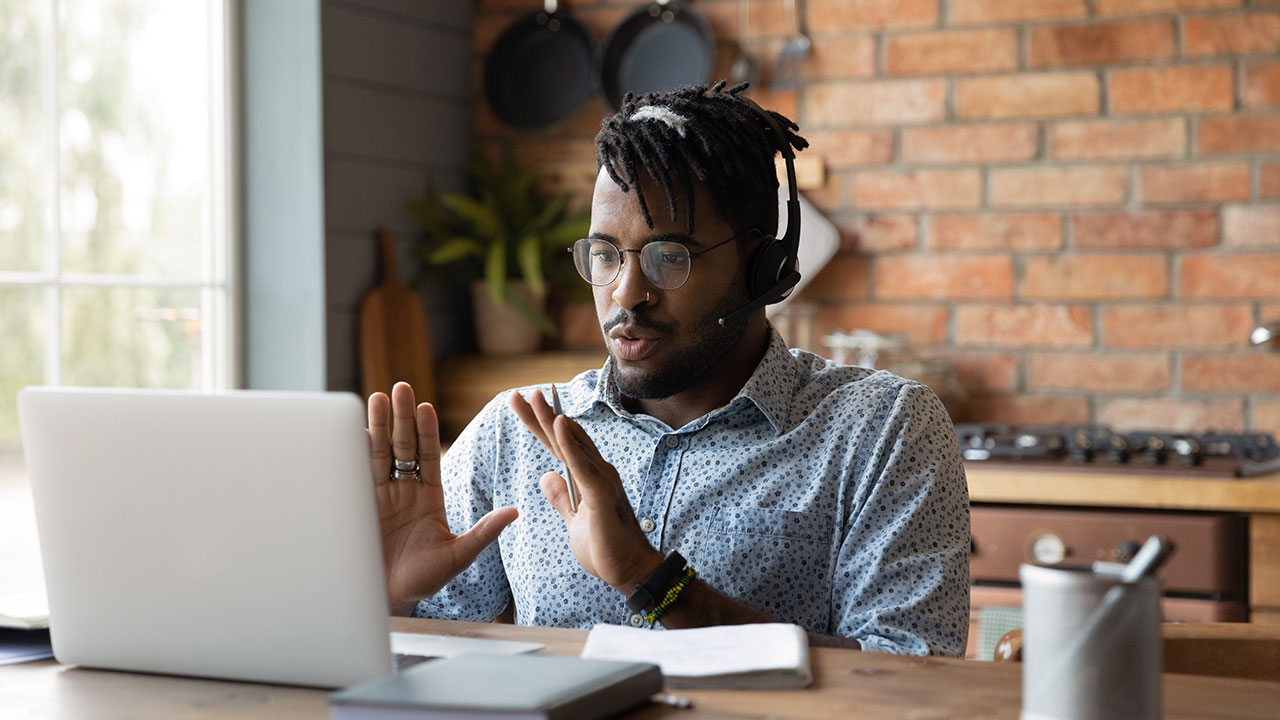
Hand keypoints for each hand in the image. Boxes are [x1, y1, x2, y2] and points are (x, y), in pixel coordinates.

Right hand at [369, 382, 516, 614]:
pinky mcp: (358, 504)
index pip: (429, 456)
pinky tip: (351, 429)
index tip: (426, 407)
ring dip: (379, 425)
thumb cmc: (423, 580)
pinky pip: (357, 472)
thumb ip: (483, 532)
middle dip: (402, 418)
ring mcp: (380, 495)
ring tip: (378, 397)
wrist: (386, 599)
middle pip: (403, 446)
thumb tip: (515, 512)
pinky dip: (353, 450)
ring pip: (379, 452)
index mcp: (429, 496)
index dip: (426, 431)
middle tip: (401, 388)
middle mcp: (404, 491)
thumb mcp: (458, 555)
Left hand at [510, 391, 661, 594]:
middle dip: (540, 415)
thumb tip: (547, 476)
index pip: (558, 446)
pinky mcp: (601, 493)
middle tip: (521, 394)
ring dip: (553, 419)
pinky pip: (582, 464)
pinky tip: (558, 423)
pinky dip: (570, 443)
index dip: (538, 425)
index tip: (520, 406)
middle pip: (563, 438)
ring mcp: (601, 480)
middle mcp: (597, 471)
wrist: (629, 571)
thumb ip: (562, 498)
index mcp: (587, 477)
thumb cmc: (606, 548)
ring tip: (536, 397)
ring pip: (572, 444)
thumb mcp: (574, 521)